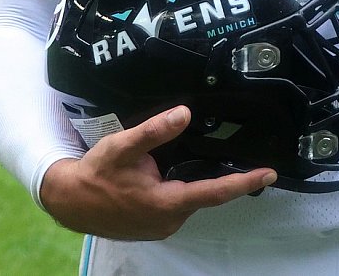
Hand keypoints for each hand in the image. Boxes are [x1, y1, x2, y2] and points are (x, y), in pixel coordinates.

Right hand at [38, 106, 276, 239]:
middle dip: (227, 178)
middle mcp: (169, 220)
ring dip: (202, 182)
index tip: (269, 174)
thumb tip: (184, 113)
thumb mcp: (122, 146)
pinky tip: (182, 173)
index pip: (215, 192)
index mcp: (166, 203)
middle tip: (248, 157)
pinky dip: (186, 189)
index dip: (244, 182)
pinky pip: (180, 205)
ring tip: (215, 160)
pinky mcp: (156, 225)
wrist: (69, 202)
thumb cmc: (96, 173)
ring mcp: (162, 226)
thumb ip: (154, 130)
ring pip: (193, 199)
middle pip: (207, 195)